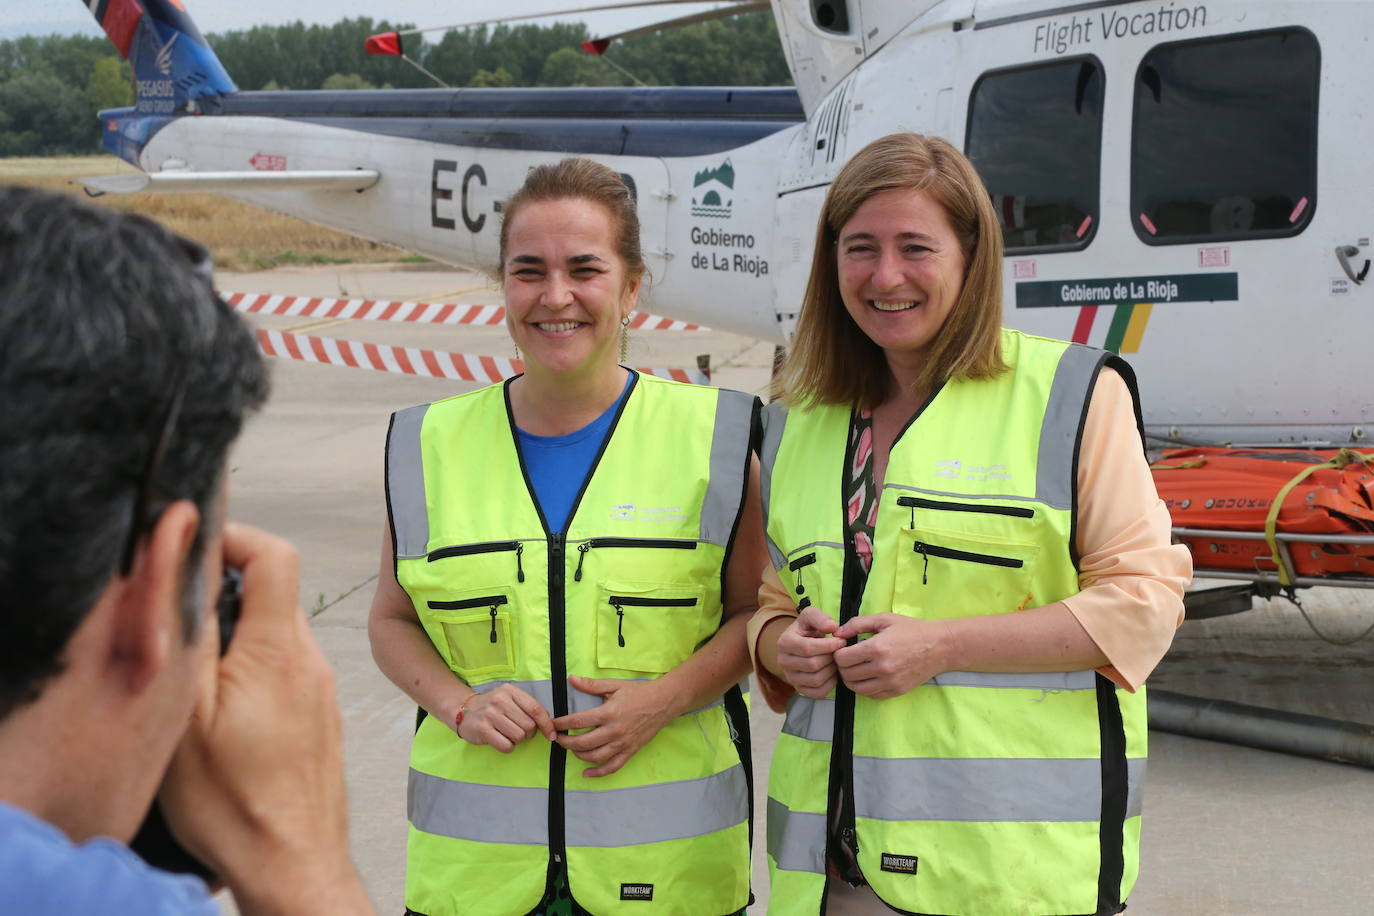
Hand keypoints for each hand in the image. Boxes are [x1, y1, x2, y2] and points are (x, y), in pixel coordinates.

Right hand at [159, 523, 368, 911]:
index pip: (274, 554)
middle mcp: (311, 660)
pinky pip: (287, 668)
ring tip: (198, 678)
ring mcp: (321, 688)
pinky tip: (226, 712)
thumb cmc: (236, 804)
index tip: (193, 552)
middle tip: (180, 626)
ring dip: (237, 636)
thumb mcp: (188, 716)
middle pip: (273, 592)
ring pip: (277, 632)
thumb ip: (192, 637)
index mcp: (279, 650)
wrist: (294, 865)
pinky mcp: (320, 714)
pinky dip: (254, 670)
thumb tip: (187, 572)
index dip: (233, 538)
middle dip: (223, 593)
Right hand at [457, 684, 554, 751]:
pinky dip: (508, 746)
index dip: (546, 724)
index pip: (535, 708)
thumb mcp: (509, 699)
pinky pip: (506, 745)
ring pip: (519, 736)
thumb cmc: (491, 706)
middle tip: (519, 731)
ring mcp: (490, 715)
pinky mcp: (483, 730)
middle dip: (528, 733)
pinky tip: (501, 740)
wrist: (463, 711)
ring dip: (517, 740)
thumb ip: (527, 706)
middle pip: (529, 725)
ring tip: (508, 734)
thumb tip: (548, 719)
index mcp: (510, 691)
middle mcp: (500, 701)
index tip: (551, 734)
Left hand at [551, 676, 673, 776]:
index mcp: (609, 713)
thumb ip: (591, 685)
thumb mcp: (614, 685)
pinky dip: (598, 773)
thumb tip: (571, 679)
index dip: (562, 724)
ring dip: (578, 755)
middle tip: (558, 738)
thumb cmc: (638, 692)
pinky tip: (586, 773)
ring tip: (571, 748)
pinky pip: (612, 767)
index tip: (553, 724)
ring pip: (595, 757)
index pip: (578, 722)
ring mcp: (623, 743)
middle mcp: (615, 731)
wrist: (663, 702)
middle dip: (566, 742)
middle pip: (583, 743)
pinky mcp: (630, 751)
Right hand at [775, 606, 845, 697]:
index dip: (828, 645)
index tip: (841, 641)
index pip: (808, 648)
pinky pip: (818, 692)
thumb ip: (820, 618)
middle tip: (839, 652)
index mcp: (784, 642)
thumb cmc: (807, 630)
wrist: (801, 644)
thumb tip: (832, 627)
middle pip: (813, 665)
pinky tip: (832, 672)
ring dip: (831, 670)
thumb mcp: (810, 616)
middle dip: (831, 658)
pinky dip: (830, 683)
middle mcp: (783, 662)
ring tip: (835, 660)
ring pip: (816, 680)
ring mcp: (790, 677)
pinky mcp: (800, 689)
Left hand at [833, 614, 950, 699]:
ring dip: (851, 679)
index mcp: (877, 648)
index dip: (838, 653)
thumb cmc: (912, 630)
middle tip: (848, 658)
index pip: (842, 659)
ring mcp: (890, 682)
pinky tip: (868, 676)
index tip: (843, 648)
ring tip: (856, 668)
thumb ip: (858, 624)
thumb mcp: (884, 619)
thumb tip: (837, 633)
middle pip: (847, 675)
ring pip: (856, 688)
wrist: (940, 647)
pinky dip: (865, 688)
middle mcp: (882, 668)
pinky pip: (871, 695)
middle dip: (843, 666)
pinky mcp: (897, 691)